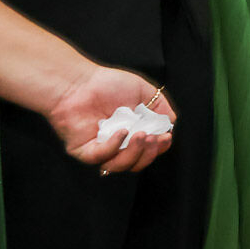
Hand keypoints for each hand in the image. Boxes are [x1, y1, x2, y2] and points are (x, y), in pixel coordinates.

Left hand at [44, 65, 175, 174]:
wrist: (79, 82)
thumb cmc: (108, 83)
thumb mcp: (144, 91)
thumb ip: (160, 107)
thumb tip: (171, 124)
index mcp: (133, 132)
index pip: (149, 149)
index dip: (159, 148)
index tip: (165, 137)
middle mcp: (118, 144)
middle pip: (137, 162)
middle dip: (149, 153)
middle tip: (154, 138)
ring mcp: (101, 149)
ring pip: (120, 165)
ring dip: (135, 153)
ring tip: (141, 135)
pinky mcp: (85, 151)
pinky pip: (102, 157)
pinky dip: (115, 147)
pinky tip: (122, 132)